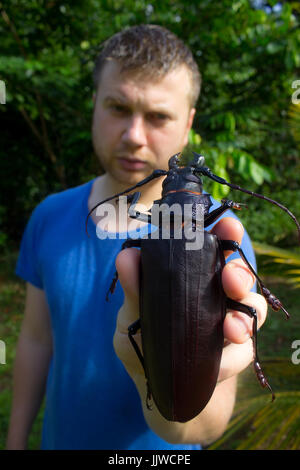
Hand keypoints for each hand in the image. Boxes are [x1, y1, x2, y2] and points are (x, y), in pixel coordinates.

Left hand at [113, 216, 266, 390]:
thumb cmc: (143, 347)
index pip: (212, 248)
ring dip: (243, 317)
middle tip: (230, 280)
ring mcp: (228, 323)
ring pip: (251, 309)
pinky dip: (231, 357)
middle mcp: (213, 295)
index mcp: (190, 278)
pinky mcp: (236, 354)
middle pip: (238, 275)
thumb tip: (126, 257)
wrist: (157, 391)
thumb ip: (134, 291)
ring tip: (229, 330)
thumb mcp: (131, 318)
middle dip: (239, 274)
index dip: (225, 234)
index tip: (229, 226)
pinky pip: (245, 351)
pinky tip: (217, 364)